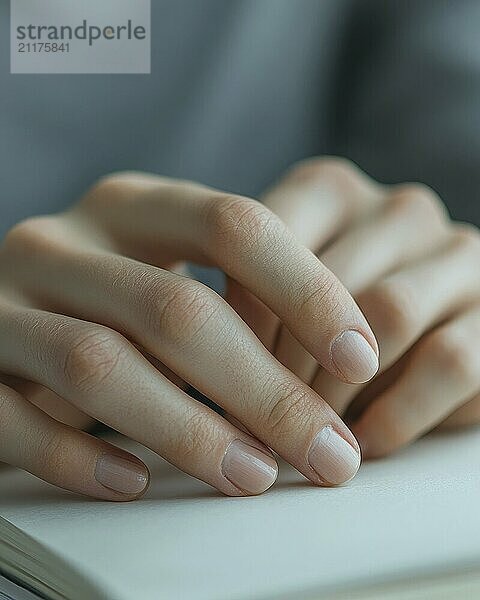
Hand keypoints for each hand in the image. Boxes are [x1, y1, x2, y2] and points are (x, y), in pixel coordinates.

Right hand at [0, 172, 377, 499]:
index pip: (234, 225)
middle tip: (327, 453)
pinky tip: (135, 483)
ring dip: (189, 431)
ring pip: (103, 365)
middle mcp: (61, 242)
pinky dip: (81, 459)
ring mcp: (3, 304)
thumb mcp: (158, 269)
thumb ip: (225, 297)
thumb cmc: (100, 298)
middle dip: (266, 390)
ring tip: (254, 475)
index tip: (360, 357)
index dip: (307, 289)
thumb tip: (334, 366)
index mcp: (127, 206)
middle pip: (178, 310)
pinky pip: (19, 421)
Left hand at [229, 158, 479, 457]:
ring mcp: (457, 253)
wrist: (429, 322)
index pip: (271, 238)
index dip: (242, 314)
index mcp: (332, 190)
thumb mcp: (280, 286)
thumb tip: (195, 353)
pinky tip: (363, 442)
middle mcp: (399, 209)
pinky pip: (448, 361)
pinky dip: (397, 413)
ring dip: (340, 388)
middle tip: (257, 419)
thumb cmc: (329, 312)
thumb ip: (247, 296)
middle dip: (287, 364)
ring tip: (310, 433)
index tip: (222, 369)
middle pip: (332, 282)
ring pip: (390, 315)